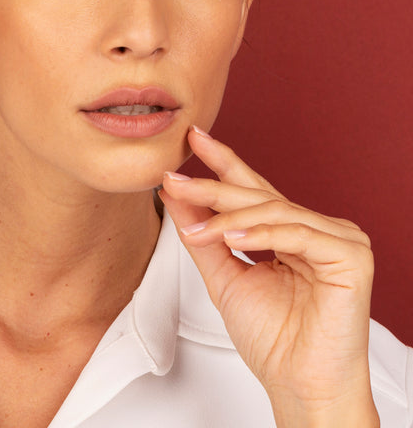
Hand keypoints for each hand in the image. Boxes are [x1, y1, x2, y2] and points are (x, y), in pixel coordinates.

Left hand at [159, 126, 378, 427]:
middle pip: (256, 196)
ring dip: (227, 217)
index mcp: (288, 232)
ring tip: (195, 229)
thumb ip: (201, 234)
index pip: (251, 187)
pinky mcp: (350, 255)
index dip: (222, 161)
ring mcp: (337, 239)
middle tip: (174, 179)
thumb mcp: (222, 276)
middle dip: (210, 186)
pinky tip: (231, 237)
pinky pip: (296, 232)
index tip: (191, 138)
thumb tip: (173, 194)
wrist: (299, 386)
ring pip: (273, 210)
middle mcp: (314, 229)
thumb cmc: (271, 339)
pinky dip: (260, 233)